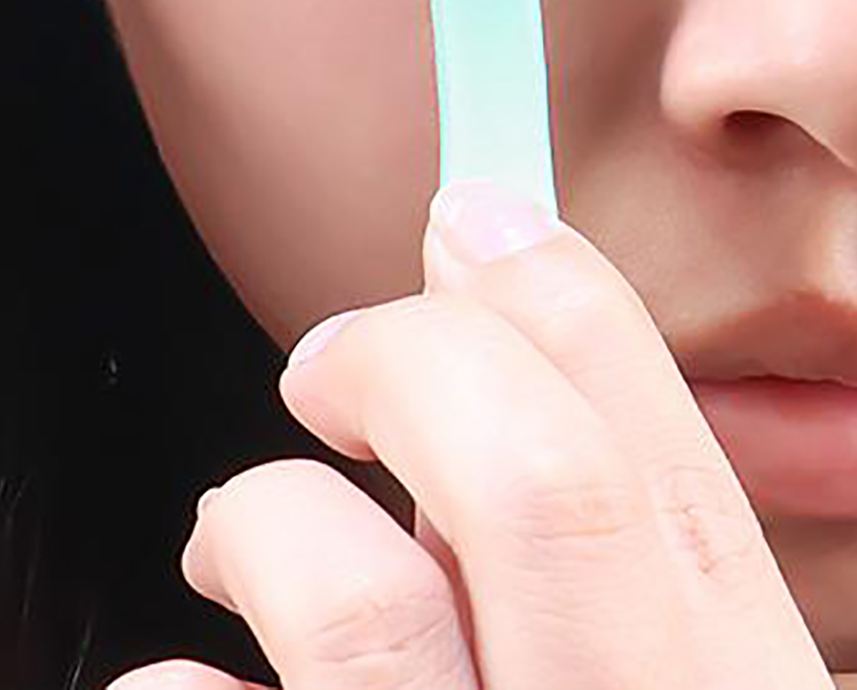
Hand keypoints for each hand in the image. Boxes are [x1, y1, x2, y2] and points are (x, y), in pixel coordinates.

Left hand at [111, 178, 833, 688]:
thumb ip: (626, 578)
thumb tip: (480, 380)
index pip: (662, 458)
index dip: (556, 297)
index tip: (473, 214)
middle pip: (539, 483)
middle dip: (417, 360)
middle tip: (332, 357)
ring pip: (352, 601)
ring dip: (267, 514)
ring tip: (241, 528)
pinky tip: (195, 687)